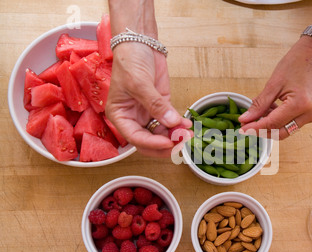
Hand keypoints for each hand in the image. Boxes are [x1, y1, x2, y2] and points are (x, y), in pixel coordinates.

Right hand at [105, 42, 191, 157]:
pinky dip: (179, 126)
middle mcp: (133, 119)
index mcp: (120, 116)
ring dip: (175, 136)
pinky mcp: (161, 107)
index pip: (135, 138)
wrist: (140, 44)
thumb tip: (171, 122)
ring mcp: (148, 114)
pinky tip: (187, 125)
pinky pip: (170, 122)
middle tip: (181, 144)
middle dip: (166, 145)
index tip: (168, 143)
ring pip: (162, 135)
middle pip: (149, 142)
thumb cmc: (130, 62)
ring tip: (188, 134)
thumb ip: (155, 104)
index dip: (152, 144)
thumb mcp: (139, 83)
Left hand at [239, 36, 311, 139]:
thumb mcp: (274, 83)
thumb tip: (245, 119)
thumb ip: (259, 104)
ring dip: (271, 126)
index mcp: (300, 104)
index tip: (242, 129)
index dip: (255, 128)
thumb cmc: (295, 64)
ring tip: (260, 114)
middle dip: (262, 131)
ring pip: (287, 130)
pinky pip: (293, 124)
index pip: (273, 124)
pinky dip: (280, 121)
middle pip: (280, 132)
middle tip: (247, 126)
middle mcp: (310, 113)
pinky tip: (271, 111)